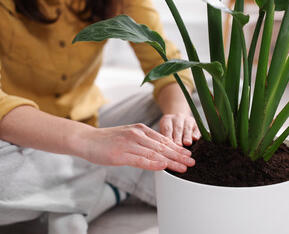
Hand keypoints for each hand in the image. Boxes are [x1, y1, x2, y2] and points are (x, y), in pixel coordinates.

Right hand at [80, 123, 194, 172]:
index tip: (188, 154)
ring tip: (184, 167)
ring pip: (155, 153)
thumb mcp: (129, 135)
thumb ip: (144, 141)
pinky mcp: (121, 155)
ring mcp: (129, 144)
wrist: (87, 140)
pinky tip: (164, 167)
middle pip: (162, 147)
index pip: (163, 140)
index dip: (177, 148)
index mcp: (140, 129)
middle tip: (192, 161)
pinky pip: (141, 160)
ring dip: (171, 161)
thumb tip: (160, 150)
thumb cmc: (108, 140)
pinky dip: (154, 163)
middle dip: (179, 155)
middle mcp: (137, 134)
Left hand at [159, 113, 200, 146]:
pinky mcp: (196, 124)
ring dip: (187, 136)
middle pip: (178, 128)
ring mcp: (188, 120)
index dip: (168, 136)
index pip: (167, 128)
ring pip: (187, 128)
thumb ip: (164, 138)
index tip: (169, 144)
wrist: (179, 122)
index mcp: (167, 119)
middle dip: (178, 137)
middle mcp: (178, 117)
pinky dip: (196, 133)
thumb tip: (162, 147)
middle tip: (178, 145)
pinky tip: (195, 138)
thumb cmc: (169, 131)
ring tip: (187, 143)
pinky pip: (197, 128)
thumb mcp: (164, 132)